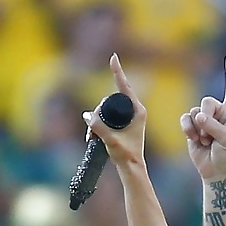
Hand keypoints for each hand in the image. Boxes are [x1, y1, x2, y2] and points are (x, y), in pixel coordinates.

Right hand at [83, 53, 147, 170]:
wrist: (131, 169)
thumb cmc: (126, 156)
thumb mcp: (111, 140)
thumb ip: (99, 127)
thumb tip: (86, 116)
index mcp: (138, 111)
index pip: (125, 87)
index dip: (117, 71)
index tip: (113, 57)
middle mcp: (135, 111)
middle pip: (112, 99)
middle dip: (99, 109)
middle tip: (91, 128)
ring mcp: (130, 117)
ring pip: (108, 108)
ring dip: (97, 118)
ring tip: (91, 135)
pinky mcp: (124, 123)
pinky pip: (109, 115)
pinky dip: (99, 122)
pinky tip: (92, 134)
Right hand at [181, 53, 225, 181]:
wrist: (217, 173)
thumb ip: (214, 126)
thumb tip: (198, 117)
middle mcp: (219, 113)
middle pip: (207, 101)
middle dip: (206, 117)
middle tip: (209, 135)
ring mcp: (205, 120)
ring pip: (195, 112)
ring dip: (198, 128)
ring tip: (205, 141)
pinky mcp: (193, 128)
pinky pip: (186, 119)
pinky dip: (188, 128)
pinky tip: (194, 139)